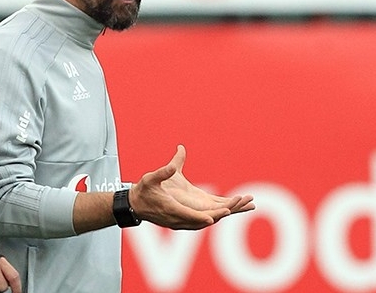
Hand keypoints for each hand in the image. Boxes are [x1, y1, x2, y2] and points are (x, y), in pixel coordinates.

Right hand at [130, 145, 253, 229]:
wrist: (134, 205)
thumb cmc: (142, 191)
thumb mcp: (151, 178)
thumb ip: (165, 169)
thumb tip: (179, 152)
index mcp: (171, 209)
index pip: (193, 215)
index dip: (208, 214)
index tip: (223, 212)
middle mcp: (177, 219)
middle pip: (203, 220)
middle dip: (222, 213)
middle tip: (241, 205)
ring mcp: (179, 222)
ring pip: (204, 222)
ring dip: (221, 215)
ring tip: (238, 208)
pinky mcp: (180, 222)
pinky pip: (200, 222)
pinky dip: (213, 217)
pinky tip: (222, 213)